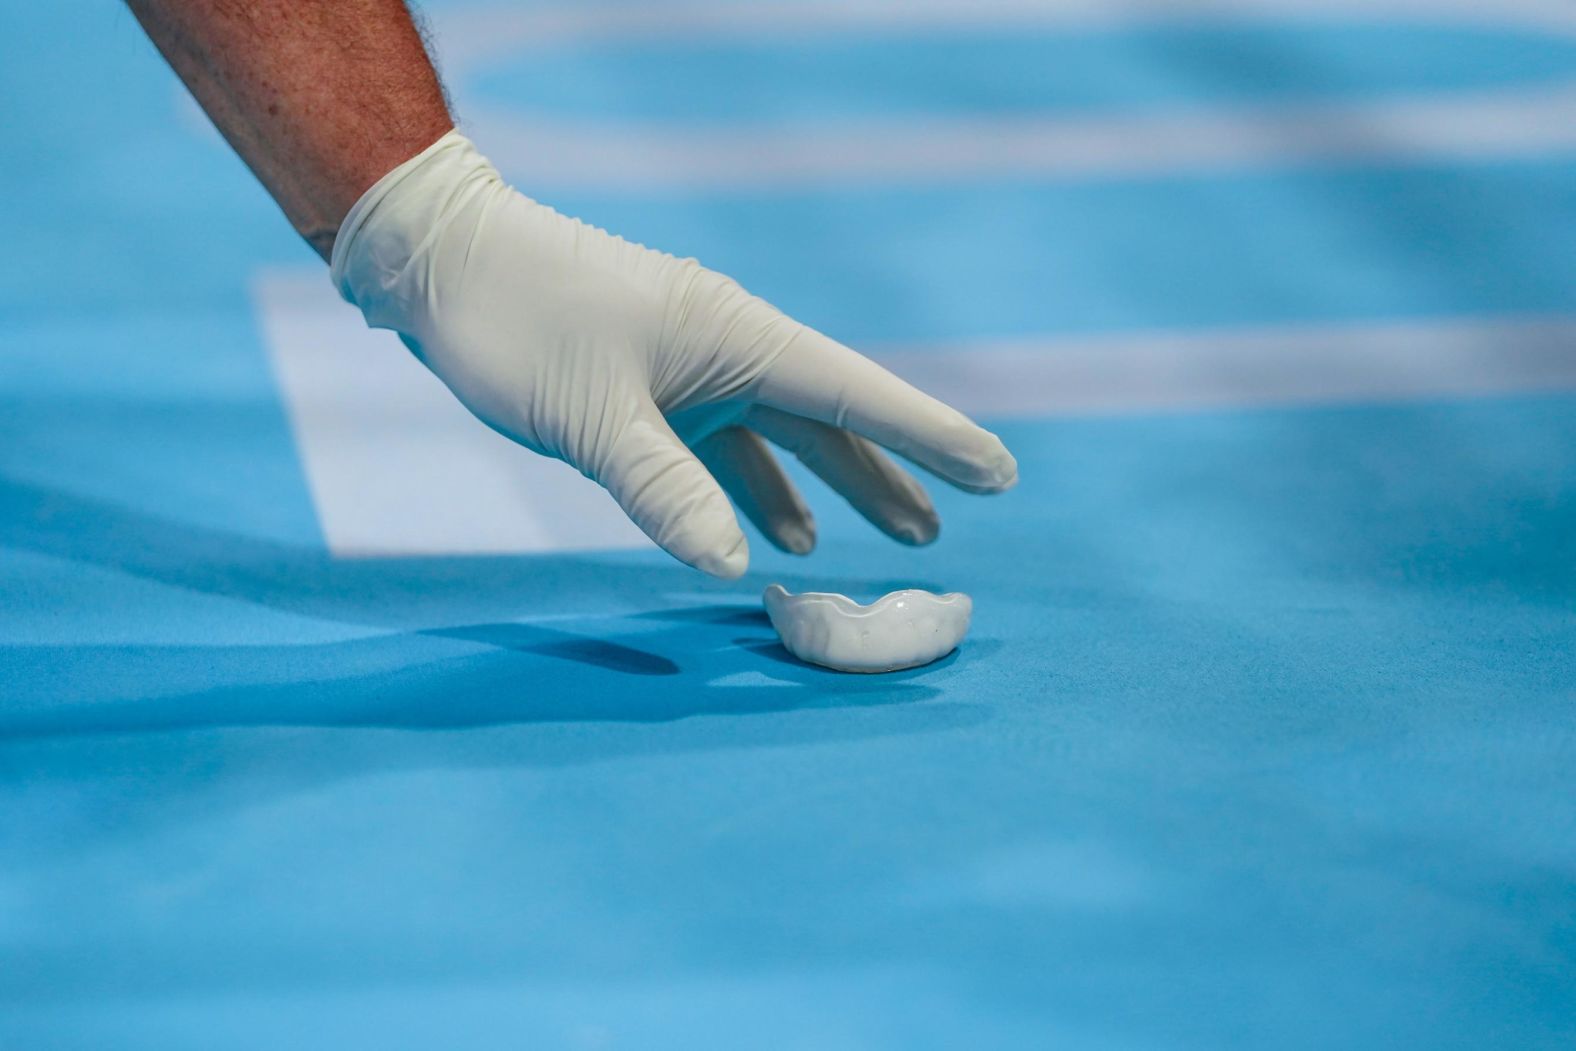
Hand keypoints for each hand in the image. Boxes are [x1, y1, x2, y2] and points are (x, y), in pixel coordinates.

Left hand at [332, 131, 1017, 577]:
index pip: (858, 394)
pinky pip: (727, 448)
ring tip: (891, 537)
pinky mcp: (654, 388)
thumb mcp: (593, 415)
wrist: (445, 263)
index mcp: (737, 339)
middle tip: (948, 527)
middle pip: (833, 421)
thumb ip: (663, 491)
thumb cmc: (519, 324)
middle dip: (893, 473)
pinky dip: (756, 490)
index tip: (999, 474)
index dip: (932, 439)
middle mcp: (729, 351)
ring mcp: (693, 370)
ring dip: (834, 489)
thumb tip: (729, 567)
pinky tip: (775, 534)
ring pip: (785, 438)